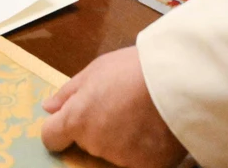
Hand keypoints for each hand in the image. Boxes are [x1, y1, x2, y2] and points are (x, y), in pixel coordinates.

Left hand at [41, 47, 186, 167]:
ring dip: (121, 138)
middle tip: (120, 106)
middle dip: (97, 127)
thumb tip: (48, 108)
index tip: (72, 120)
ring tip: (141, 114)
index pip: (51, 137)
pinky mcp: (146, 166)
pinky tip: (154, 129)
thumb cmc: (135, 69)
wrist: (179, 81)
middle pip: (86, 142)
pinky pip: (137, 159)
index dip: (59, 128)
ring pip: (112, 151)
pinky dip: (144, 148)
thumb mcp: (96, 69)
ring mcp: (120, 158)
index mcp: (77, 119)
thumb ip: (69, 92)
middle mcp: (94, 144)